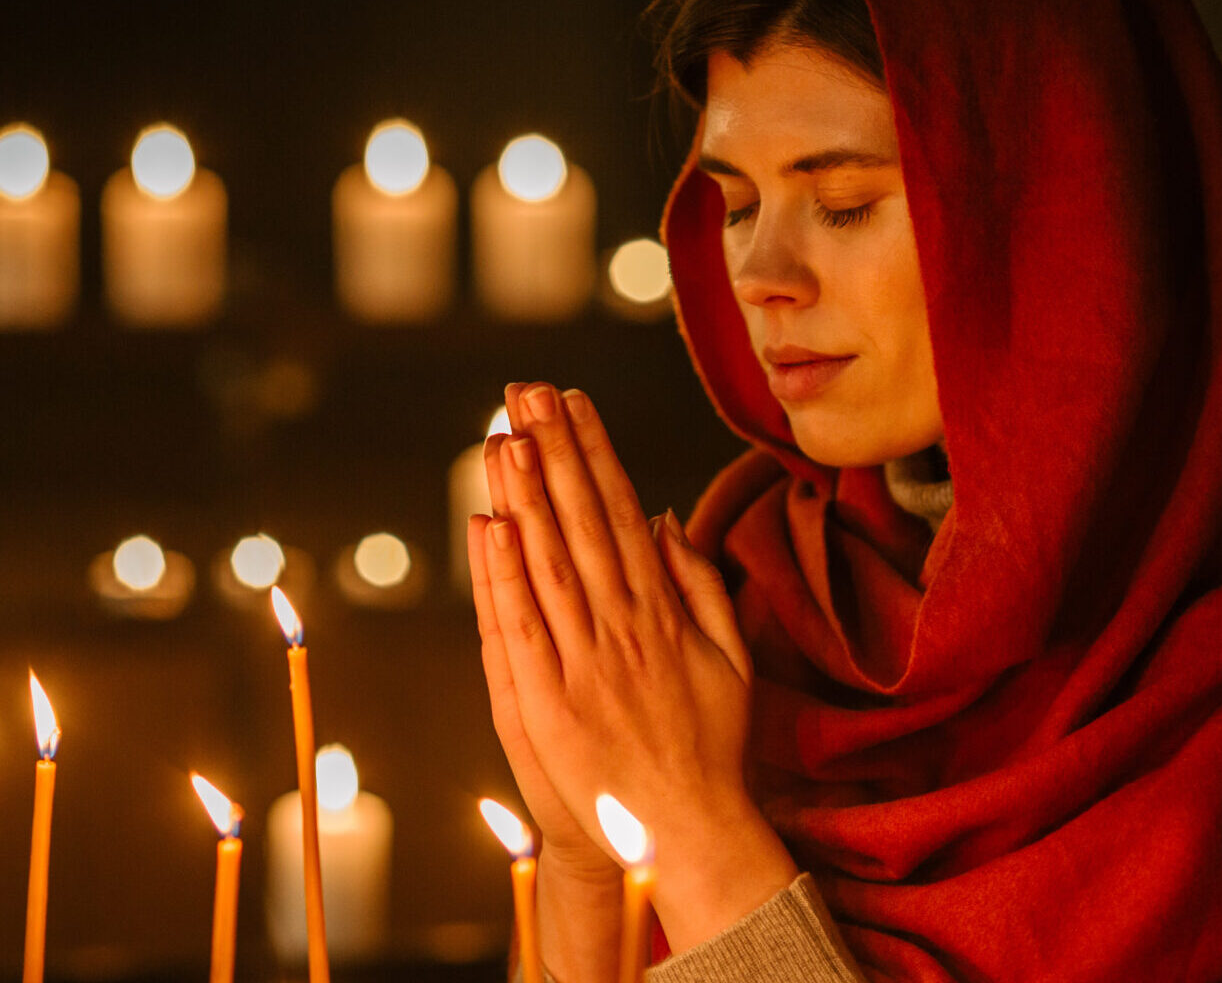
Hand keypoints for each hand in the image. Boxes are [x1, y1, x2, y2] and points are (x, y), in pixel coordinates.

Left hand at [475, 382, 796, 952]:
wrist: (686, 831)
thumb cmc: (709, 746)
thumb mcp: (729, 656)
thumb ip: (699, 583)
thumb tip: (664, 517)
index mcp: (662, 611)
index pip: (619, 512)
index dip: (593, 453)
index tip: (571, 402)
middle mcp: (622, 626)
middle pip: (580, 521)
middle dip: (554, 450)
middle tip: (527, 390)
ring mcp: (583, 662)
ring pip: (548, 562)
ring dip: (526, 495)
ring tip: (505, 433)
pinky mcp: (548, 702)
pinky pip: (522, 627)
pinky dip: (505, 576)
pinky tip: (492, 524)